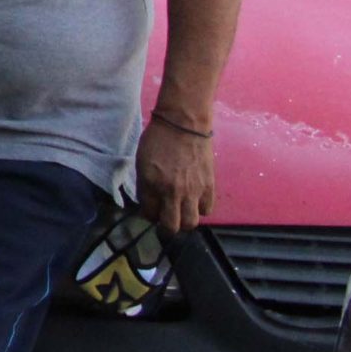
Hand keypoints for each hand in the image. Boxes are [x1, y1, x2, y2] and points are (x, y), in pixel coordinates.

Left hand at [135, 116, 216, 236]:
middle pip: (171, 227)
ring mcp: (192, 191)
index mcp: (151, 183)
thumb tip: (149, 201)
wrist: (183, 124)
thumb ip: (145, 184)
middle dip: (166, 227)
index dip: (148, 215)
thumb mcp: (141, 161)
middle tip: (165, 219)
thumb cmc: (158, 139)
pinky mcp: (209, 186)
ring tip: (181, 212)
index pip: (148, 214)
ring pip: (191, 223)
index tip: (150, 210)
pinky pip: (206, 210)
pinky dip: (200, 209)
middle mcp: (172, 191)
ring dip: (184, 221)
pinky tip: (194, 201)